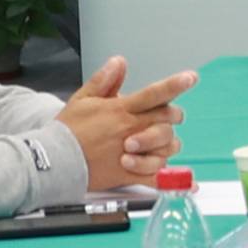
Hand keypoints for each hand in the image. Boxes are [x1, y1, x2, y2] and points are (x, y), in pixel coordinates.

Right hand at [57, 57, 191, 185]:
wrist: (57, 161)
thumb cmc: (68, 131)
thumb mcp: (83, 99)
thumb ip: (104, 80)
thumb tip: (119, 63)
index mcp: (121, 110)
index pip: (154, 94)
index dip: (175, 84)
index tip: (191, 77)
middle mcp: (131, 130)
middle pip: (168, 120)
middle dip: (172, 116)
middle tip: (167, 117)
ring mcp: (133, 153)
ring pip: (168, 148)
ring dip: (168, 144)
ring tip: (159, 143)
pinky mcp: (130, 174)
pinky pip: (157, 178)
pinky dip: (171, 181)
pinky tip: (187, 184)